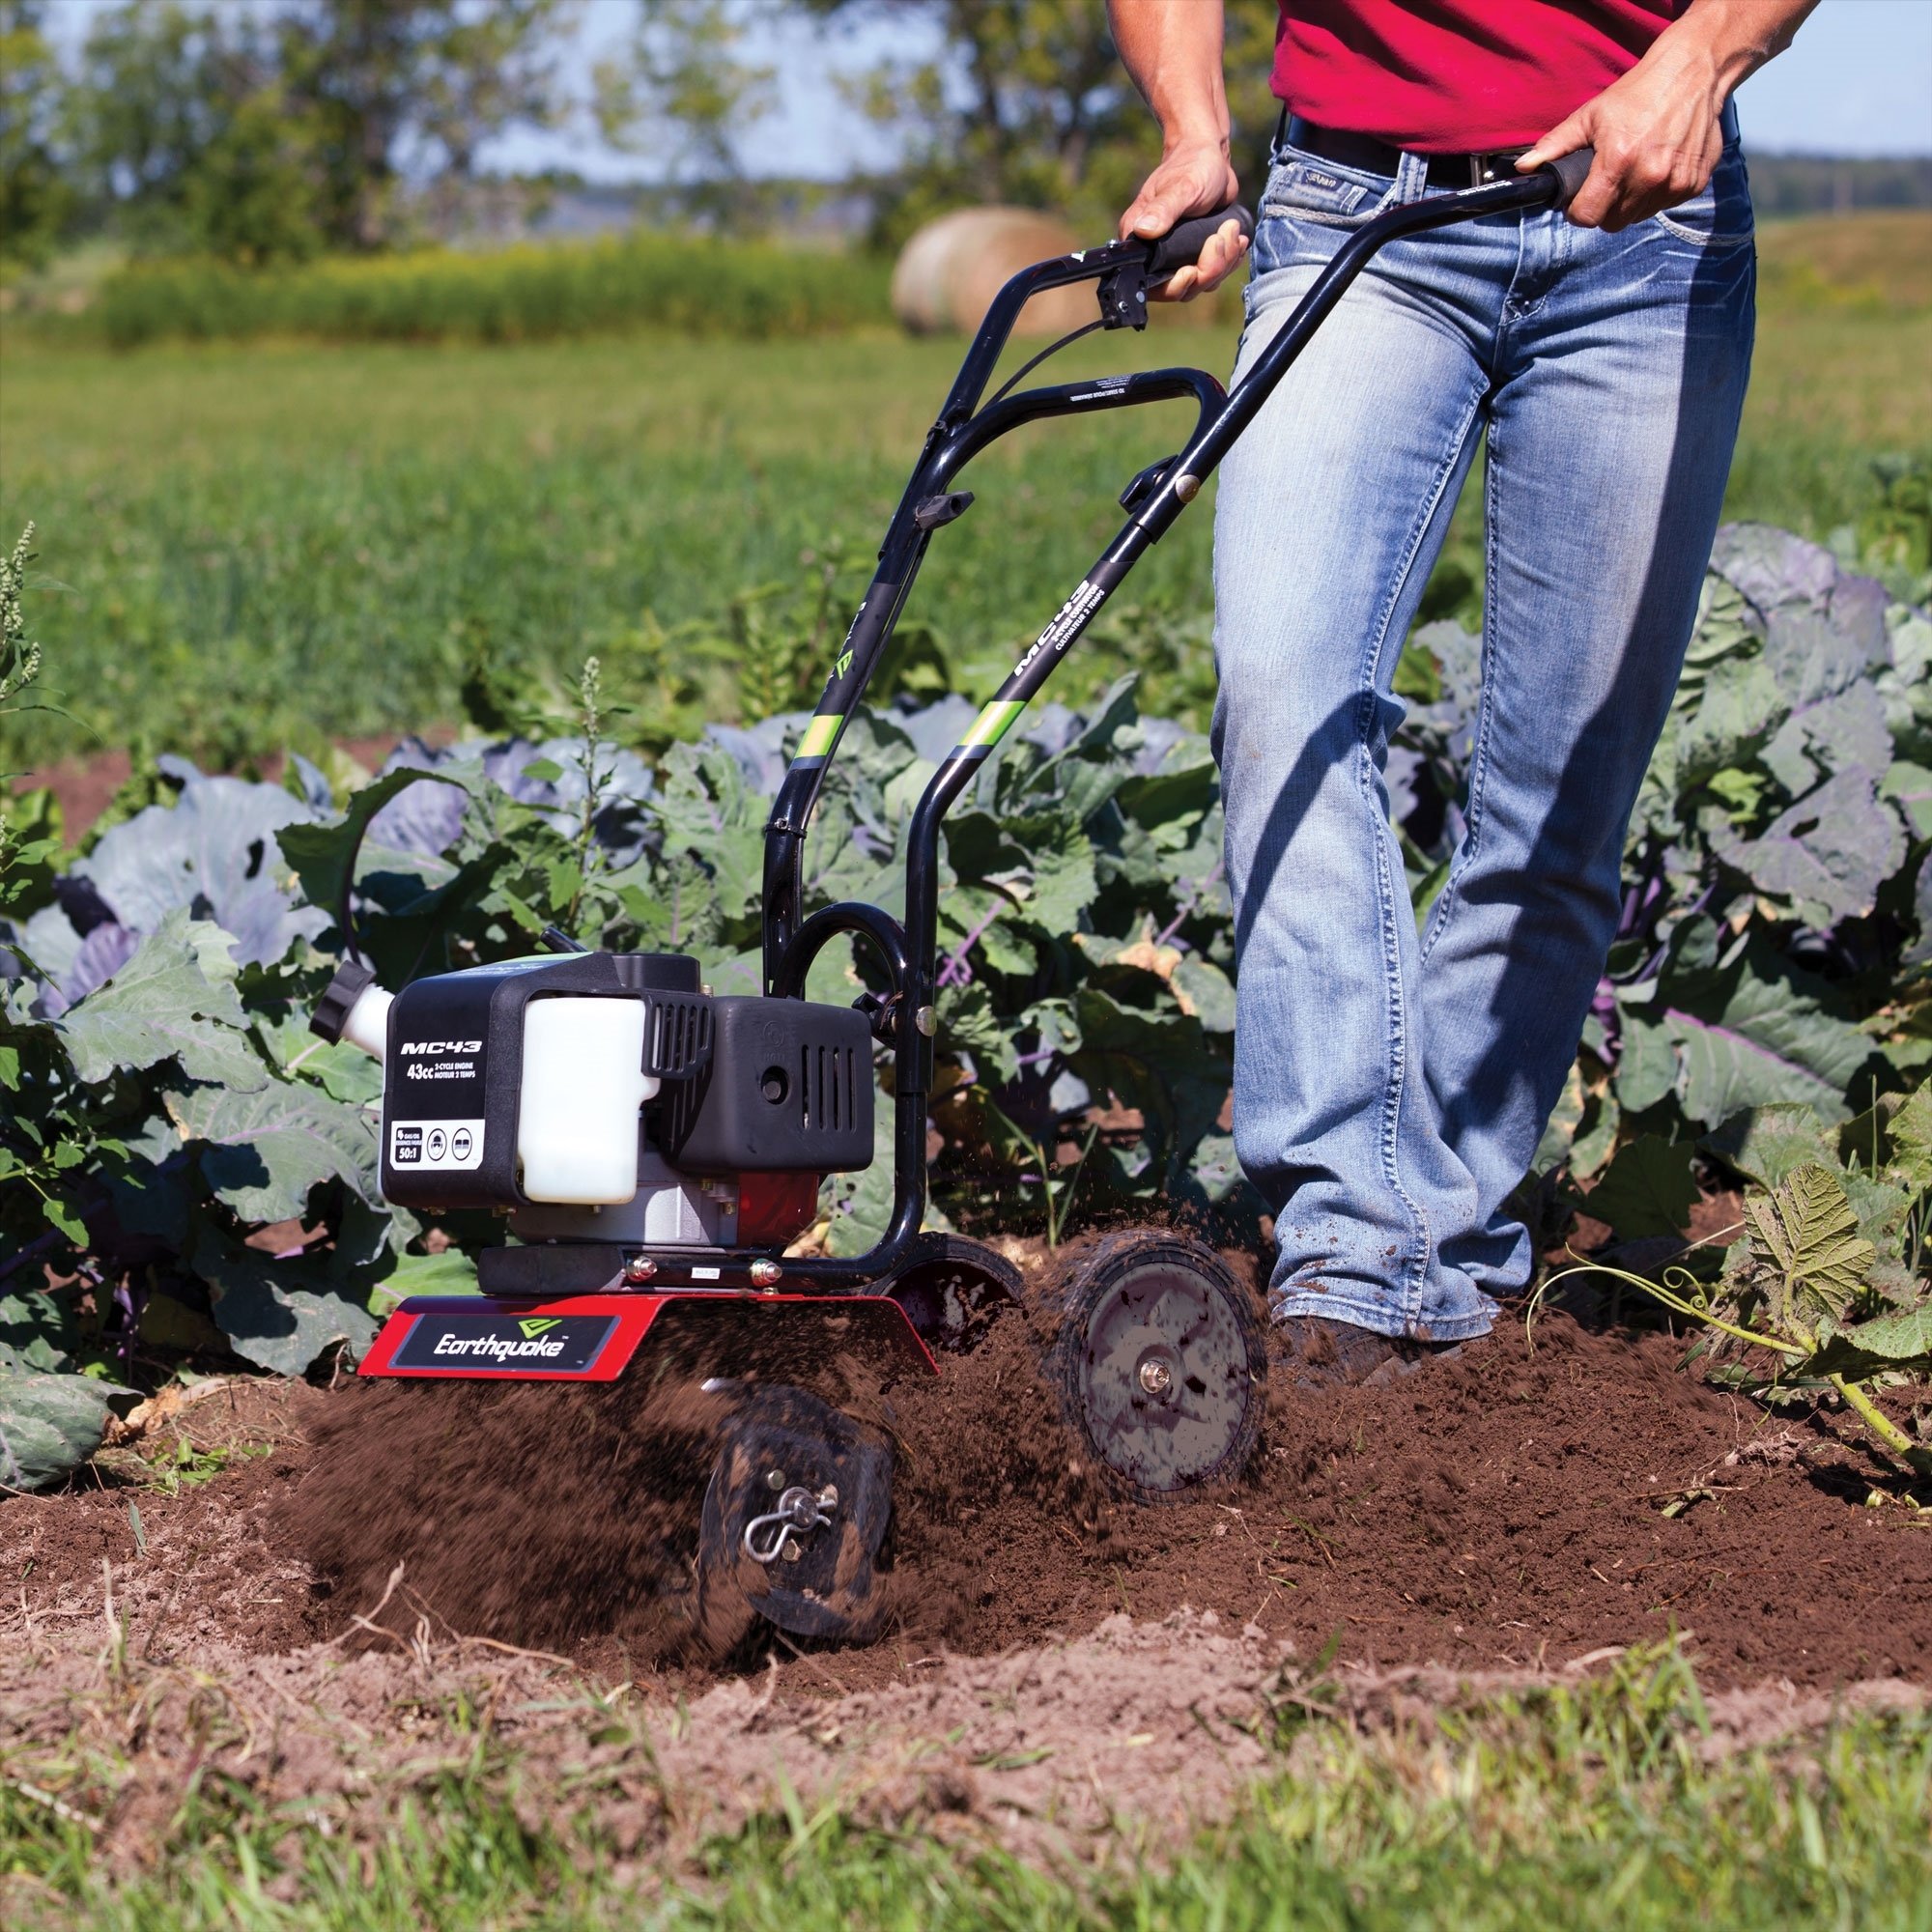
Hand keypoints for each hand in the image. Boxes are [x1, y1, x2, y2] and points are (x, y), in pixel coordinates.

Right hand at [1119, 139, 1247, 299]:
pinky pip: (1213, 274)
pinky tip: (1236, 239)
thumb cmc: (1193, 164)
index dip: (1173, 285)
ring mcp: (1177, 257)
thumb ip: (1163, 210)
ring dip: (1222, 263)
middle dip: (1207, 270)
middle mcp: (1154, 254)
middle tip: (1220, 238)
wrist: (1212, 157)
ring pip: (1200, 283)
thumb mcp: (1181, 187)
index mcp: (1140, 240)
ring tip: (1232, 231)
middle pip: (1180, 288)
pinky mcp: (1196, 254)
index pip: (1151, 283)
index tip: (1193, 270)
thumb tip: (1143, 230)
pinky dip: (1229, 261)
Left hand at [1518, 34, 1728, 230]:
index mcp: (1618, 162)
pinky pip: (1665, 205)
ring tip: (1634, 170)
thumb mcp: (1591, 115)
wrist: (1694, 71)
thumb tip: (1524, 167)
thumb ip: (1556, 145)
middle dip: (1604, 208)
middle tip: (1608, 183)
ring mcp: (1675, 182)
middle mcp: (1649, 177)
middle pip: (1612, 223)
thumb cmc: (1637, 92)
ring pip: (1639, 217)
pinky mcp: (1694, 183)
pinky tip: (1659, 166)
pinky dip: (1658, 193)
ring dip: (1632, 202)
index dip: (1578, 211)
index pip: (1587, 217)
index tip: (1580, 199)